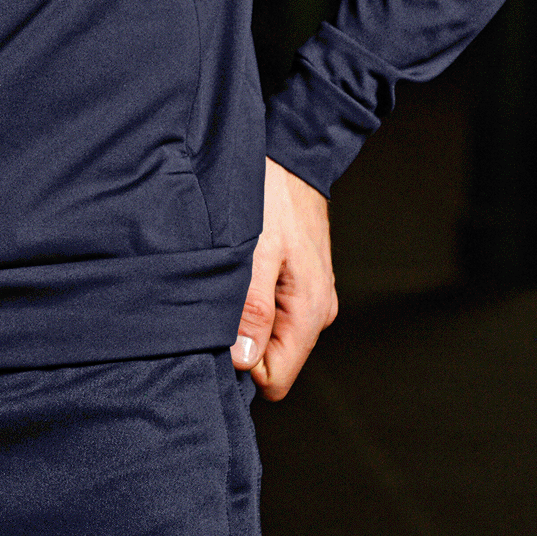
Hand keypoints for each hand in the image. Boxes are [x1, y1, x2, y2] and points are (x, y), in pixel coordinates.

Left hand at [231, 156, 338, 399]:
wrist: (291, 156)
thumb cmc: (271, 196)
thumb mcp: (254, 250)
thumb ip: (251, 308)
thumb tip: (242, 360)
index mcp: (309, 312)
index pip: (275, 379)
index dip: (242, 363)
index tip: (219, 328)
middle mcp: (317, 312)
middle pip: (273, 360)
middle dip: (241, 340)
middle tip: (218, 296)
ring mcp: (311, 297)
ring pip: (271, 335)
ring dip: (245, 317)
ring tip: (230, 276)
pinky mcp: (301, 282)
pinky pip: (274, 312)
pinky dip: (253, 300)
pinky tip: (242, 269)